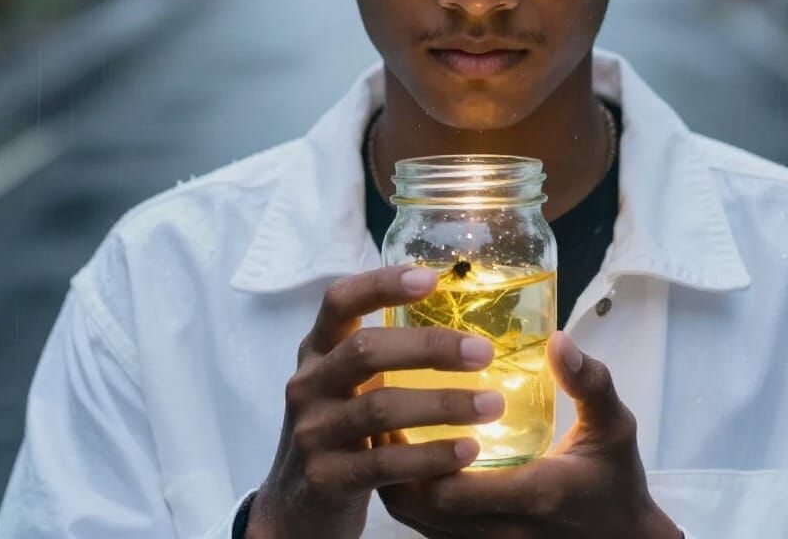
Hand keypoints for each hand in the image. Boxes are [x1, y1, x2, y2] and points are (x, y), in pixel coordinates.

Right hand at [245, 264, 504, 538]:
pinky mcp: (325, 479)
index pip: (340, 301)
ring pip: (380, 408)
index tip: (432, 278)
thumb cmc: (338, 429)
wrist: (294, 509)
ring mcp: (312, 432)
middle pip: (366, 350)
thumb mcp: (344, 382)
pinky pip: (384, 463)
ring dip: (444, 404)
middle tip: (484, 352)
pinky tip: (468, 450)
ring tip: (493, 405)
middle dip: (430, 347)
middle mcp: (308, 384)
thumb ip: (380, 352)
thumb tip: (458, 318)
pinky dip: (430, 455)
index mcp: (316, 349)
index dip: (382, 284)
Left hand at [376, 331, 681, 538]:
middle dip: (392, 461)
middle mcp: (499, 531)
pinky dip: (410, 495)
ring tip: (385, 425)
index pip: (452, 487)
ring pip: (417, 523)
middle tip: (380, 404)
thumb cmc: (615, 478)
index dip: (419, 451)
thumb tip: (558, 340)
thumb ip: (589, 382)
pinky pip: (428, 530)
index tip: (404, 399)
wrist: (623, 538)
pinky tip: (407, 454)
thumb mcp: (615, 425)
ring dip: (395, 478)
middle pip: (420, 509)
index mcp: (530, 495)